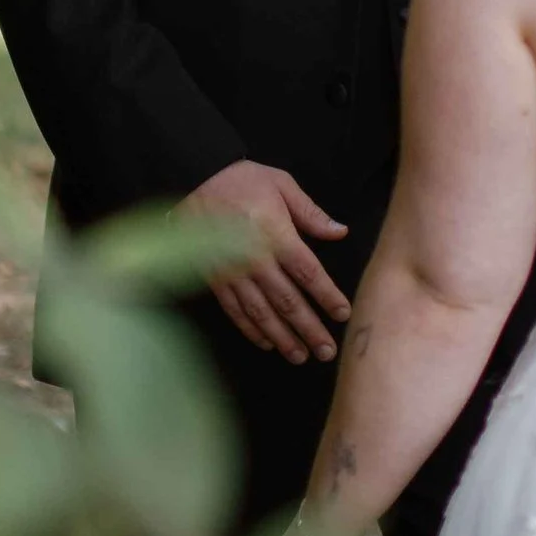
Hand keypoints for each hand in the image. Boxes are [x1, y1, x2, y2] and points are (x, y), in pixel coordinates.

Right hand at [189, 159, 350, 361]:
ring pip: (261, 313)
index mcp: (276, 235)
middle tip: (327, 351)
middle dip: (309, 329)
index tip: (343, 314)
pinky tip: (266, 343)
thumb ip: (311, 213)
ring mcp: (233, 272)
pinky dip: (251, 329)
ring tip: (300, 356)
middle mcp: (255, 259)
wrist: (193, 179)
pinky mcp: (214, 278)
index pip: (308, 274)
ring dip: (283, 337)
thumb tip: (341, 232)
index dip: (327, 297)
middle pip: (288, 301)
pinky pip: (234, 310)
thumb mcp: (282, 184)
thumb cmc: (241, 180)